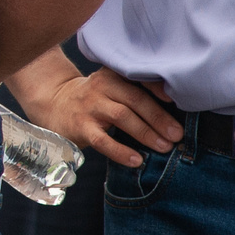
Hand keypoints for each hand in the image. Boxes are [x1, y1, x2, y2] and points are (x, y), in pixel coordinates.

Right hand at [23, 68, 181, 168]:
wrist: (55, 104)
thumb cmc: (95, 98)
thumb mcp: (111, 86)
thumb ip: (137, 91)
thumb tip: (176, 109)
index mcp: (113, 75)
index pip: (139, 78)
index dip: (159, 88)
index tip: (178, 101)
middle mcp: (101, 87)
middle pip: (135, 99)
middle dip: (159, 118)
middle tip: (177, 134)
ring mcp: (89, 107)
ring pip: (122, 116)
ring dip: (146, 133)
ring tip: (164, 147)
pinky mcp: (80, 127)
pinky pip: (102, 140)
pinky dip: (121, 151)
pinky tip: (136, 160)